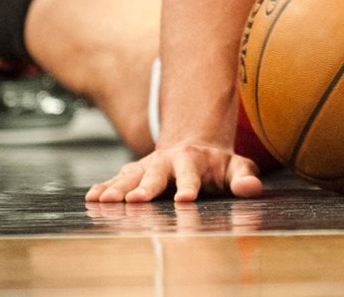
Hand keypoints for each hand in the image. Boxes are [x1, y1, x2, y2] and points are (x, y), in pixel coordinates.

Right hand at [85, 144, 262, 202]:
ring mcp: (149, 165)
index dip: (189, 186)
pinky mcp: (135, 172)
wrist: (195, 143)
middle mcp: (168, 161)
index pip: (192, 175)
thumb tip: (250, 188)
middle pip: (156, 175)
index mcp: (194, 160)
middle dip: (146, 188)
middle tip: (135, 200)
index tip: (185, 199)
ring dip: (118, 189)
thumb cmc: (218, 163)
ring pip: (131, 176)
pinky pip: (118, 179)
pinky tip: (93, 197)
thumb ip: (244, 178)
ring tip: (103, 200)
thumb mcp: (236, 167)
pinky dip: (105, 187)